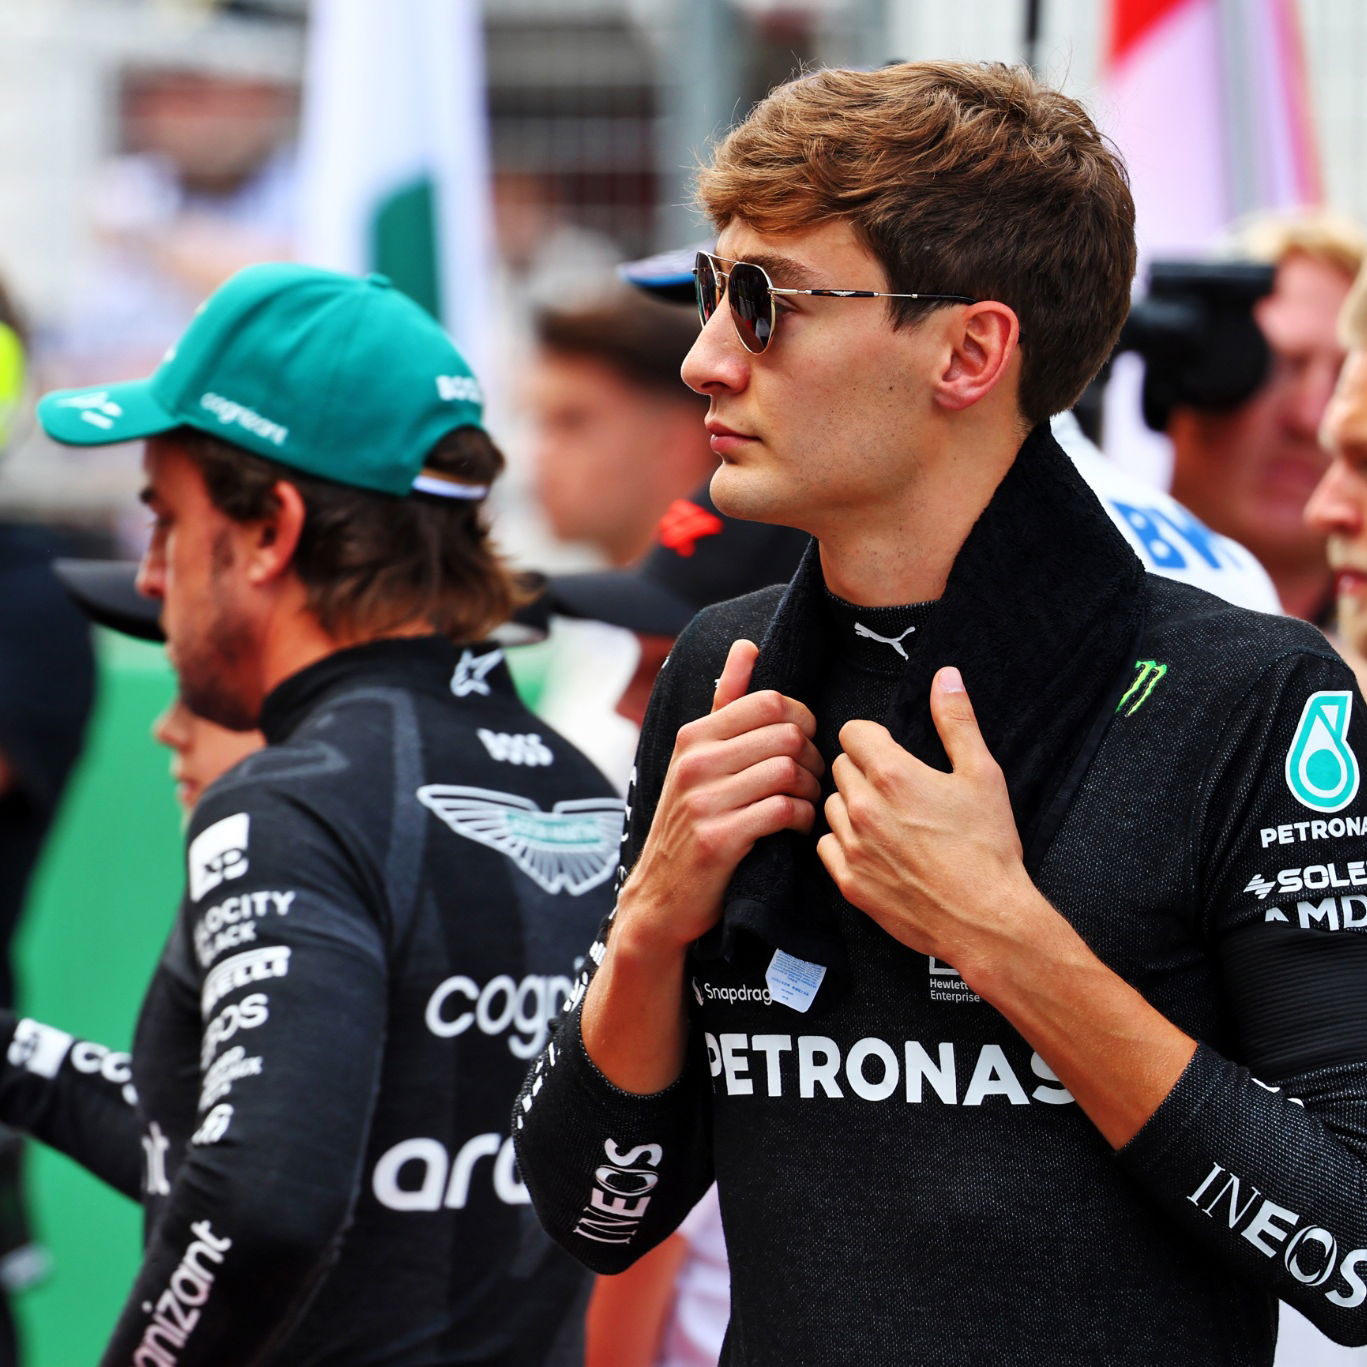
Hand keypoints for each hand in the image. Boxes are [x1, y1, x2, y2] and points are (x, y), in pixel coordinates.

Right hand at [618, 639, 823, 952]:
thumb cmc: (691, 820)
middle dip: (812, 758)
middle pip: (787, 735)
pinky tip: (796, 826)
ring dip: (811, 790)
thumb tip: (747, 646)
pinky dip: (802, 818)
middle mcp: (694, 762)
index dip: (802, 721)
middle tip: (812, 780)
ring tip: (807, 803)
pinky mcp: (717, 839)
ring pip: (788, 771)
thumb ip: (725, 702)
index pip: (771, 701)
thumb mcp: (697, 758)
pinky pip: (783, 810)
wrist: (662, 896)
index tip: (802, 746)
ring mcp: (703, 800)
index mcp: (694, 735)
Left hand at [817, 666, 1039, 985]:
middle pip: (840, 766)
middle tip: (895, 787)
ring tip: (886, 818)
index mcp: (892, 774)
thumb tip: (946, 676)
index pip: (852, 732)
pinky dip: (845, 843)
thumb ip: (957, 720)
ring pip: (830, 805)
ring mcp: (852, 846)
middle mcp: (862, 807)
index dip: (872, 737)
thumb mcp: (982, 774)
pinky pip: (827, 846)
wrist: (986, 919)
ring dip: (850, 805)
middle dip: (863, 769)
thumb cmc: (988, 846)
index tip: (889, 750)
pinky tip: (874, 848)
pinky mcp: (849, 881)